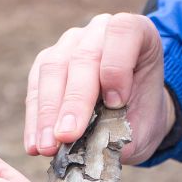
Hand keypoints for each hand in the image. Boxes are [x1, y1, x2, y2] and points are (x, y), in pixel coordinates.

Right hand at [24, 13, 174, 164]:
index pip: (123, 31)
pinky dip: (36, 119)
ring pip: (53, 69)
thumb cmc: (142, 115)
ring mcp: (69, 44)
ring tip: (48, 147)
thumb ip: (126, 134)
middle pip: (82, 57)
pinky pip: (36, 86)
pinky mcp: (47, 63)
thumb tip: (95, 150)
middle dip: (74, 101)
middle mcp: (100, 32)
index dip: (117, 66)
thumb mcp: (146, 126)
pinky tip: (34, 144)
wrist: (132, 116)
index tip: (116, 103)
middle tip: (68, 136)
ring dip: (49, 113)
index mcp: (137, 34)